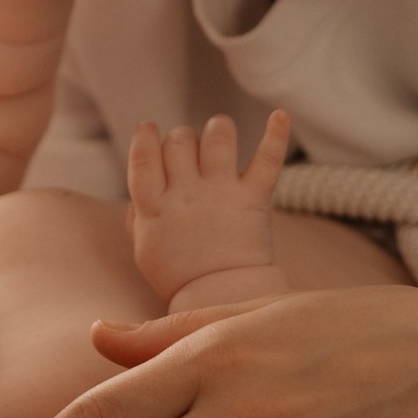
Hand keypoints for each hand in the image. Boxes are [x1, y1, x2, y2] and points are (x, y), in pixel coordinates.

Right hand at [127, 111, 288, 307]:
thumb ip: (138, 217)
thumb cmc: (180, 277)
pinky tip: (280, 115)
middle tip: (188, 152)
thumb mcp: (144, 249)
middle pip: (179, 141)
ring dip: (218, 129)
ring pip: (217, 138)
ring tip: (220, 133)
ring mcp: (220, 193)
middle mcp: (186, 193)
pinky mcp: (253, 199)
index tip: (147, 128)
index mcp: (154, 207)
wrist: (223, 302)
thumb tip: (138, 194)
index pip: (143, 156)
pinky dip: (276, 135)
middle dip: (181, 138)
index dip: (144, 137)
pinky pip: (266, 160)